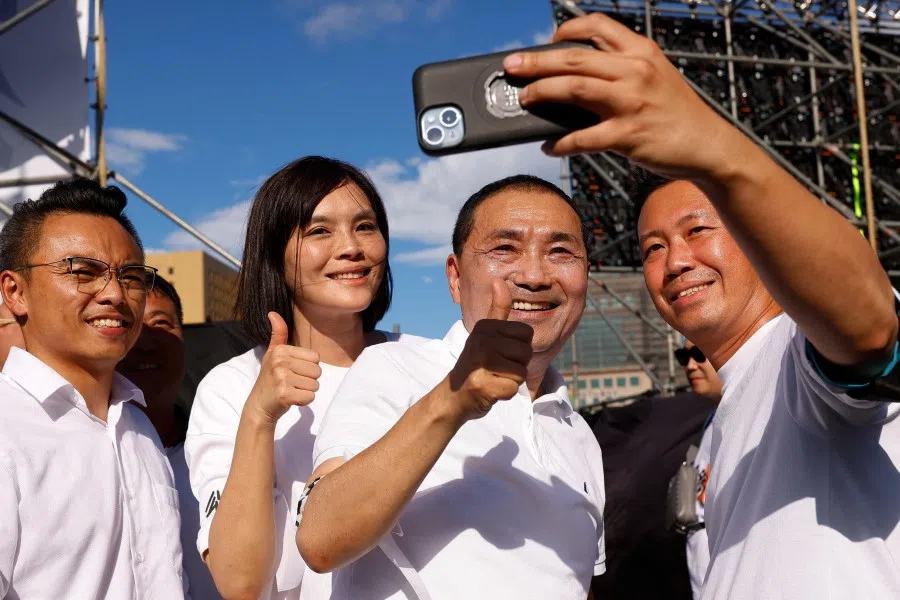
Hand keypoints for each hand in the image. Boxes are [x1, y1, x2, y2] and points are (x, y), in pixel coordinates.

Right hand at [246, 312, 321, 427]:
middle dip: (308, 380)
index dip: (308, 367)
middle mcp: (280, 362)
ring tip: (291, 390)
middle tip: (292, 383)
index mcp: (280, 350)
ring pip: (315, 385)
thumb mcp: (273, 354)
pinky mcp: (285, 395)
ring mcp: (281, 378)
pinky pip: (310, 397)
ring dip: (306, 391)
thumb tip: (273, 313)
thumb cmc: (270, 379)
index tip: (293, 372)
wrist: (259, 406)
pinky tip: (291, 399)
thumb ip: (278, 334)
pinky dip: (304, 401)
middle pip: (317, 371)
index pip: (315, 358)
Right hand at [447, 280, 533, 420]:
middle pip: (526, 353)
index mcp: (485, 327)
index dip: (519, 347)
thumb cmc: (476, 363)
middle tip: (496, 369)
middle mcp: (481, 341)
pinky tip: (490, 390)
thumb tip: (499, 281)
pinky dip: (504, 393)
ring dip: (511, 380)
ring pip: (521, 372)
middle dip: (516, 365)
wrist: (454, 395)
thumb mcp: (485, 333)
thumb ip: (497, 309)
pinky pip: (512, 389)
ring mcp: (480, 363)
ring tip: (494, 378)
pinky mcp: (482, 385)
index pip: (527, 333)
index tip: (500, 353)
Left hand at [502, 13, 749, 181]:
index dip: (567, 31)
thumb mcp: (655, 75)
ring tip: (525, 99)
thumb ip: (620, 68)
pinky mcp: (628, 135)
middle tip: (512, 67)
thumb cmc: (677, 113)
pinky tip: (548, 145)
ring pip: (574, 89)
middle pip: (574, 58)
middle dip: (537, 61)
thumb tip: (574, 75)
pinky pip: (583, 138)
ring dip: (542, 92)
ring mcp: (631, 102)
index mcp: (640, 51)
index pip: (597, 26)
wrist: (708, 145)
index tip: (548, 41)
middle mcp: (635, 71)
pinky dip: (560, 142)